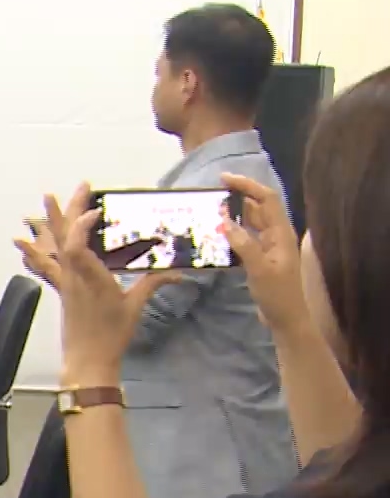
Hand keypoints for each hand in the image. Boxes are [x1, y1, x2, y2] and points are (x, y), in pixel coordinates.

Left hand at [15, 185, 179, 384]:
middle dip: (72, 209)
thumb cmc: (111, 335)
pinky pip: (46, 265)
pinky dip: (33, 250)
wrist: (87, 360)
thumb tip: (178, 272)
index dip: (82, 226)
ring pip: (55, 246)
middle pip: (67, 237)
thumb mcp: (134, 307)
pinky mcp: (62, 288)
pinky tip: (19, 240)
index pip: (78, 247)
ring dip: (51, 221)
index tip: (94, 210)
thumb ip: (153, 284)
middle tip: (81, 186)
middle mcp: (74, 276)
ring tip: (47, 198)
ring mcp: (65, 282)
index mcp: (92, 279)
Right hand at [219, 172, 307, 329]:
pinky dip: (233, 230)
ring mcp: (269, 245)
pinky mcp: (261, 256)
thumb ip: (244, 245)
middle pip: (258, 206)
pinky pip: (246, 235)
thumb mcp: (260, 270)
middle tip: (212, 194)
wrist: (286, 318)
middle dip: (238, 196)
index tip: (224, 179)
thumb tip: (225, 222)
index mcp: (282, 233)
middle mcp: (277, 234)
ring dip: (234, 212)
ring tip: (211, 210)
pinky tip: (217, 232)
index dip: (248, 186)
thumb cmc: (277, 295)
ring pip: (251, 220)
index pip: (266, 199)